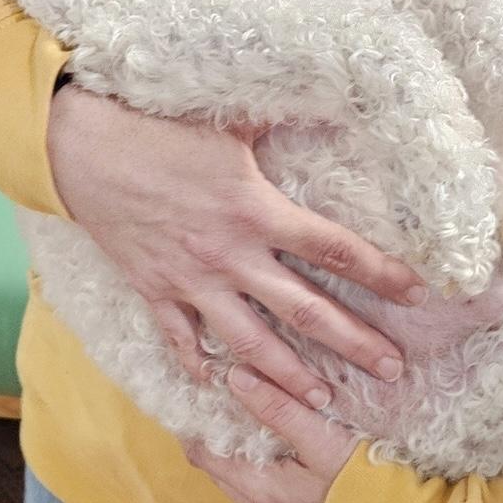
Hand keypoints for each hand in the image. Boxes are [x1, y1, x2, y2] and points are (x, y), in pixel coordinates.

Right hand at [47, 85, 425, 406]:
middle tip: (393, 371)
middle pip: (305, 309)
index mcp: (257, 211)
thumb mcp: (231, 122)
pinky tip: (222, 387)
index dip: (380, 272)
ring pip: (250, 342)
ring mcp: (191, 281)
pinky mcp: (156, 291)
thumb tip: (332, 102)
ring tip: (324, 400)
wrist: (85, 150)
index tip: (417, 293)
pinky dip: (201, 365)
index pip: (333, 249)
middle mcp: (231, 255)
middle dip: (353, 342)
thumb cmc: (162, 129)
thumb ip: (284, 120)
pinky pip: (182, 340)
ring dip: (290, 373)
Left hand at [187, 364, 356, 502]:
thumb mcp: (323, 441)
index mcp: (262, 489)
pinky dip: (261, 471)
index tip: (192, 393)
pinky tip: (280, 454)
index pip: (205, 454)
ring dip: (238, 454)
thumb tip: (238, 376)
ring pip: (243, 484)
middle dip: (213, 435)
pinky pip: (266, 497)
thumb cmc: (368, 489)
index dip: (194, 423)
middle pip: (220, 470)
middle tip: (214, 399)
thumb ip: (280, 409)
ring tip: (245, 419)